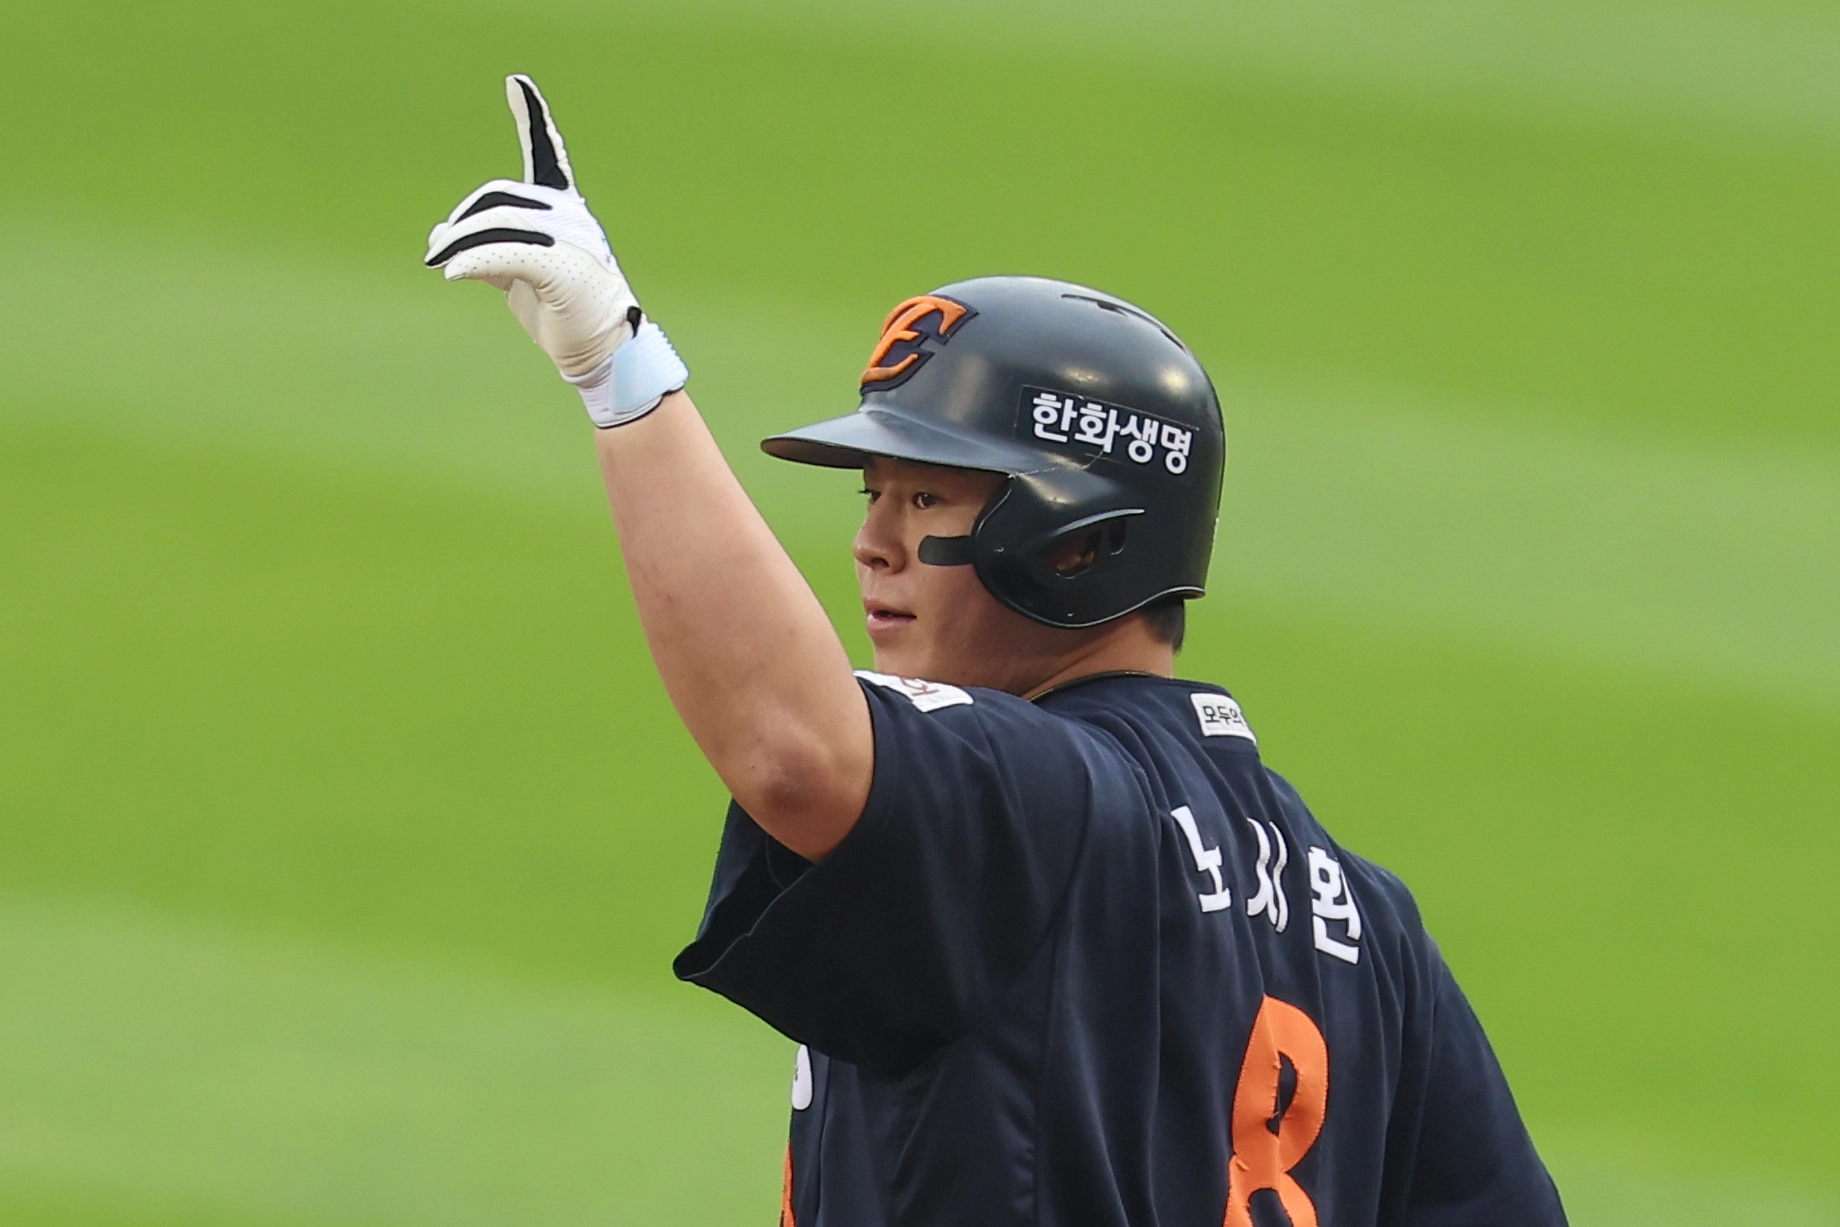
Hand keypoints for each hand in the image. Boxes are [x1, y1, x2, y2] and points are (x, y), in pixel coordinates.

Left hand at [425, 75, 685, 426]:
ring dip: (458, 244)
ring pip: (497, 224)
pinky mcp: (562, 266)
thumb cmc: (565, 312)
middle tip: (436, 252)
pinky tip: (451, 273)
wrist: (604, 351)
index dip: (533, 118)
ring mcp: (572, 239)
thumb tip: (441, 239)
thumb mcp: (522, 273)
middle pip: (498, 199)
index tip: (517, 83)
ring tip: (440, 265)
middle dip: (461, 223)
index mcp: (567, 210)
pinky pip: (505, 253)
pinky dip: (471, 261)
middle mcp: (572, 216)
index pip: (548, 156)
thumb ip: (491, 248)